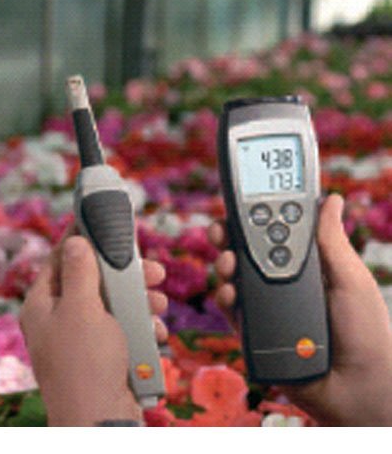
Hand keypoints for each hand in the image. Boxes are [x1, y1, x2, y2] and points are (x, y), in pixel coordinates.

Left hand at [20, 234, 167, 425]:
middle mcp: (59, 317)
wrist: (101, 419)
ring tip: (160, 303)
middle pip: (93, 279)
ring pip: (113, 303)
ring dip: (140, 300)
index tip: (99, 221)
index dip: (80, 238)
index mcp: (43, 304)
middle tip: (152, 269)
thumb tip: (74, 241)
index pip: (59, 258)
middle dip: (125, 274)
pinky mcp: (102, 351)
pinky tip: (156, 331)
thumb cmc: (86, 362)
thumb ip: (79, 271)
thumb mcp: (82, 309)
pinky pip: (122, 327)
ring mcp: (81, 336)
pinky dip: (141, 326)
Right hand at [209, 194, 391, 425]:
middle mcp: (280, 281)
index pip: (274, 231)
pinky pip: (231, 308)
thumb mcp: (351, 279)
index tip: (242, 201)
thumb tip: (332, 198)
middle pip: (246, 251)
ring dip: (223, 263)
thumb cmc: (366, 333)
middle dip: (229, 235)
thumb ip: (332, 240)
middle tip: (221, 228)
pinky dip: (225, 296)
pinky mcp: (252, 328)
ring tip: (227, 261)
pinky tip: (231, 292)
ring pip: (233, 276)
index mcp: (304, 264)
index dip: (256, 215)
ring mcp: (265, 304)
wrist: (358, 389)